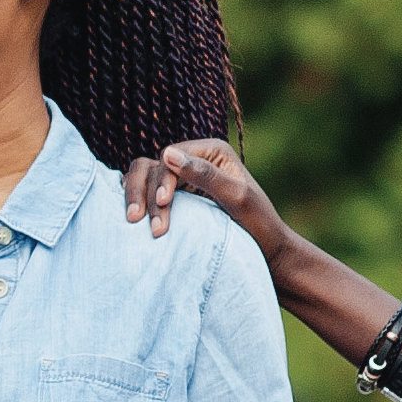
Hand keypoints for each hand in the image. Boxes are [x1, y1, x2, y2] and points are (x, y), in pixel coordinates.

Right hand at [119, 134, 293, 257]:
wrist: (268, 251)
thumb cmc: (259, 224)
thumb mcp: (236, 197)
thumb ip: (205, 175)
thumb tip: (167, 153)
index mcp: (212, 151)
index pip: (171, 157)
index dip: (162, 179)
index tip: (162, 203)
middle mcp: (196, 160)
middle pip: (153, 166)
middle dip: (144, 192)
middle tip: (136, 220)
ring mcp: (185, 179)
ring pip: (145, 178)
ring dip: (137, 198)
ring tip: (134, 223)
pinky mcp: (179, 198)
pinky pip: (148, 194)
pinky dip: (139, 203)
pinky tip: (134, 220)